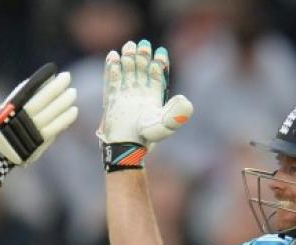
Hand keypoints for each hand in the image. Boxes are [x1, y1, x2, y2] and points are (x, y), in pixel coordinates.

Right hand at [0, 63, 77, 183]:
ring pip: (51, 114)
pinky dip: (65, 119)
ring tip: (73, 93)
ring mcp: (32, 130)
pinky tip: (74, 111)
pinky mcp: (39, 141)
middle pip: (42, 100)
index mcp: (10, 108)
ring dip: (64, 103)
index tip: (52, 72)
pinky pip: (55, 128)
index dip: (41, 81)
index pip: (28, 90)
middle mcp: (22, 118)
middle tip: (67, 77)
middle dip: (56, 88)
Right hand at [97, 39, 192, 171]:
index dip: (159, 62)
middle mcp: (139, 93)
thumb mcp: (163, 126)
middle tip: (143, 46)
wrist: (125, 148)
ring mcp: (125, 95)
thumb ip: (176, 114)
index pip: (157, 74)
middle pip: (142, 68)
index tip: (160, 53)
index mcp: (153, 97)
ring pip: (127, 71)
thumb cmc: (144, 138)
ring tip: (129, 47)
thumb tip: (184, 99)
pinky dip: (111, 68)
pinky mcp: (112, 99)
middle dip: (143, 56)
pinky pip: (111, 80)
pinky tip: (113, 56)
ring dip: (128, 58)